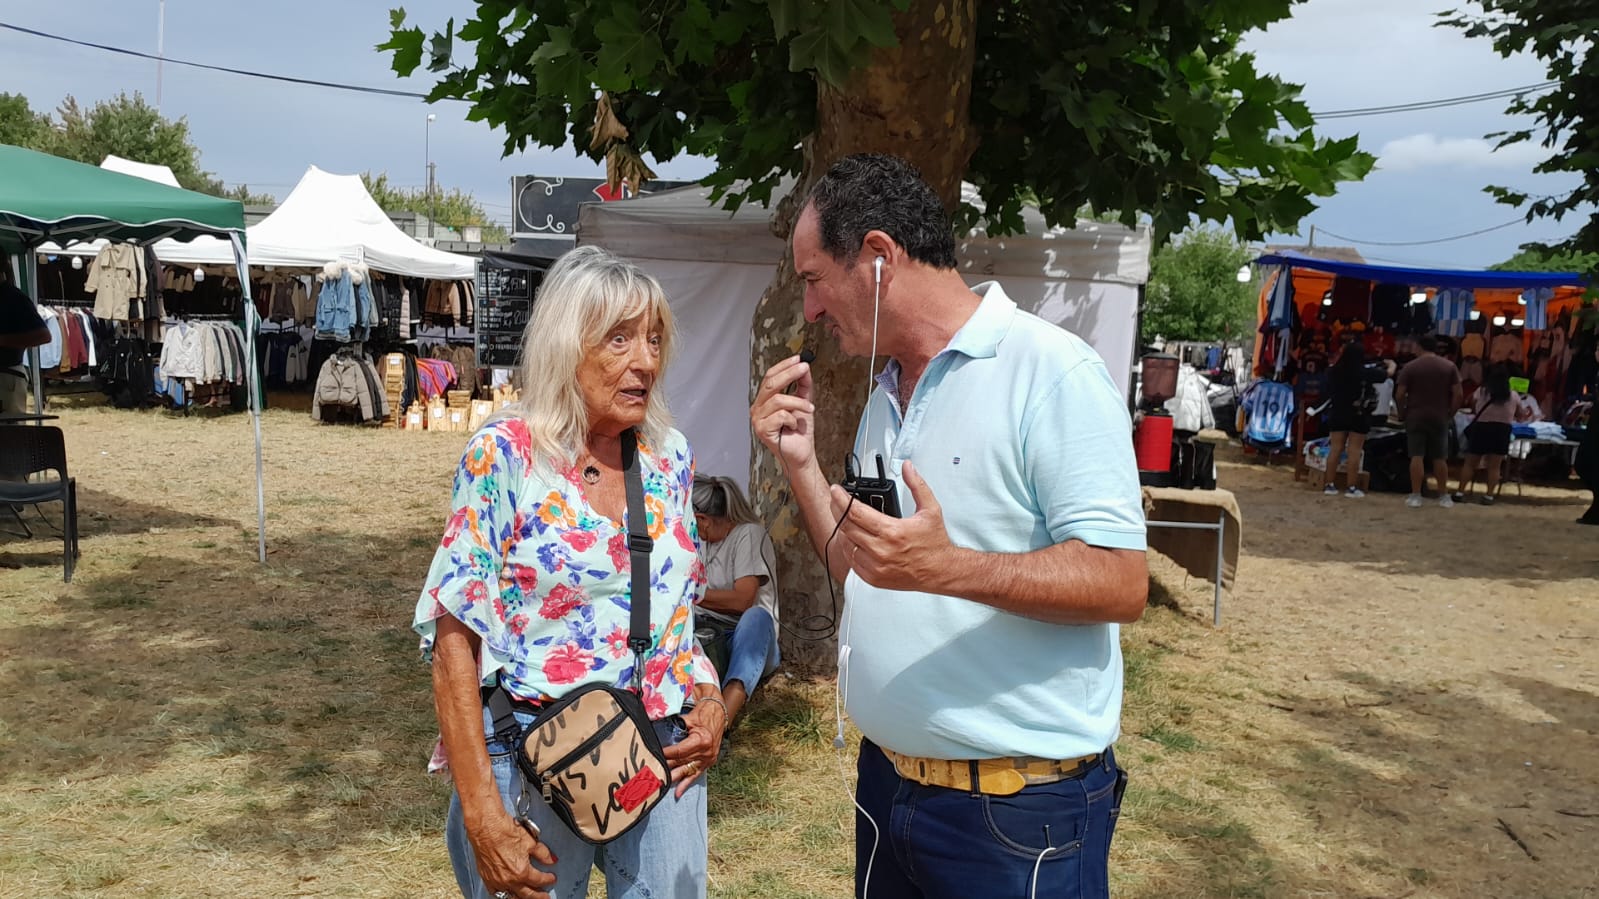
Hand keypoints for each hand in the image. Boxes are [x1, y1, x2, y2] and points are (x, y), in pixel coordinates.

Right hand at [466, 809, 557, 898]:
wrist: (486, 827)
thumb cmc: (504, 831)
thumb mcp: (530, 841)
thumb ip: (543, 853)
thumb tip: (551, 860)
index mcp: (521, 871)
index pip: (539, 880)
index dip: (548, 879)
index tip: (552, 878)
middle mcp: (509, 879)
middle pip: (527, 894)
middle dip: (538, 896)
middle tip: (545, 897)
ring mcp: (496, 880)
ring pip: (511, 896)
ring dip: (522, 897)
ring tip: (528, 897)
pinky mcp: (486, 878)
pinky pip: (496, 892)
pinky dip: (504, 894)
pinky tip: (508, 893)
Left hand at [662, 691, 726, 797]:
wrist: (718, 713)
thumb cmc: (703, 714)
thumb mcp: (688, 719)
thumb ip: (674, 726)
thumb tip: (656, 728)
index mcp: (701, 741)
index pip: (679, 751)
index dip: (666, 754)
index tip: (654, 755)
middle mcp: (706, 752)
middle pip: (681, 762)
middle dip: (666, 766)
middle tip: (653, 773)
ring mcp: (708, 759)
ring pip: (687, 771)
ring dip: (674, 778)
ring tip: (662, 785)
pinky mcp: (708, 762)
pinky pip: (695, 775)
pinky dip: (686, 784)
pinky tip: (678, 793)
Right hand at [752, 355, 815, 468]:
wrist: (802, 453)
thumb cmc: (799, 432)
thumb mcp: (803, 402)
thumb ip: (803, 385)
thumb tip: (804, 368)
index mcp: (765, 400)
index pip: (770, 376)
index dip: (784, 366)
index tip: (799, 359)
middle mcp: (758, 408)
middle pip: (771, 383)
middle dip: (789, 374)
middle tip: (804, 369)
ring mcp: (758, 419)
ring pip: (778, 399)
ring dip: (798, 402)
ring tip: (809, 408)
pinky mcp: (762, 430)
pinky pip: (780, 415)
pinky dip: (792, 418)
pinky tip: (795, 424)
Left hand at [828, 461, 954, 591]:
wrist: (940, 572)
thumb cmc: (934, 544)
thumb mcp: (930, 509)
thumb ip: (917, 485)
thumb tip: (907, 467)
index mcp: (892, 531)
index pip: (856, 512)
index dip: (841, 499)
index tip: (836, 491)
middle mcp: (881, 550)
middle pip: (846, 526)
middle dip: (837, 510)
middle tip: (836, 501)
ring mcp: (875, 566)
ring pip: (846, 543)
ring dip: (843, 529)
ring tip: (846, 518)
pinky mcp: (873, 578)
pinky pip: (851, 560)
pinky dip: (849, 547)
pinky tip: (854, 538)